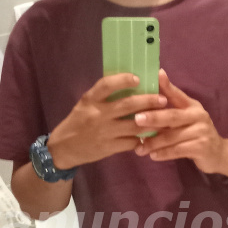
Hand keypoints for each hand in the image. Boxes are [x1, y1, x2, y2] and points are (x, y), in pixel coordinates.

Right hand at [47, 73, 166, 169]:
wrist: (64, 148)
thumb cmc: (78, 122)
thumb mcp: (86, 104)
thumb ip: (103, 96)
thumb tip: (129, 85)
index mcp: (90, 100)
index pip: (106, 85)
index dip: (123, 80)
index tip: (138, 78)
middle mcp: (97, 114)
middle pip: (127, 105)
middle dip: (148, 101)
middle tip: (163, 99)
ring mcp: (104, 132)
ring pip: (133, 125)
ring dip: (151, 121)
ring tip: (163, 117)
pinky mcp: (108, 147)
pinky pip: (131, 142)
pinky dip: (142, 138)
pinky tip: (151, 135)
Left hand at [134, 70, 226, 173]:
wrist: (219, 153)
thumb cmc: (196, 133)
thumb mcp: (186, 116)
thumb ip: (171, 105)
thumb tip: (157, 79)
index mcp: (192, 106)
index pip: (177, 94)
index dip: (166, 85)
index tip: (155, 76)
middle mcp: (198, 116)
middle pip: (172, 116)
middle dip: (153, 117)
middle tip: (136, 119)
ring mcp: (202, 132)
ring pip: (172, 136)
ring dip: (154, 142)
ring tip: (139, 147)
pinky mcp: (202, 147)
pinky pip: (178, 150)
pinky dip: (164, 153)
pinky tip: (153, 156)